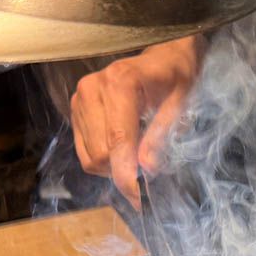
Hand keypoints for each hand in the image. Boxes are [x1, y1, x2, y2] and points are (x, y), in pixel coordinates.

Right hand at [70, 36, 204, 205]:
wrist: (163, 57)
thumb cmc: (176, 79)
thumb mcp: (180, 106)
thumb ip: (161, 137)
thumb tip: (146, 170)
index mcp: (120, 83)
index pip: (118, 139)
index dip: (126, 174)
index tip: (138, 198)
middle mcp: (92, 89)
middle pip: (99, 154)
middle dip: (123, 171)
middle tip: (147, 172)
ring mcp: (79, 98)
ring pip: (90, 157)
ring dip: (113, 166)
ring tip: (136, 154)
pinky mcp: (75, 109)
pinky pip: (84, 151)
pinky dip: (104, 159)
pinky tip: (122, 148)